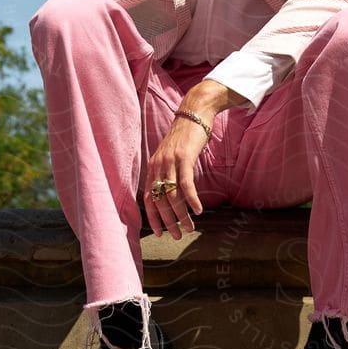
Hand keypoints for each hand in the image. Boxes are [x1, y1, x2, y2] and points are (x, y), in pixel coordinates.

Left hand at [144, 110, 208, 239]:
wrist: (194, 113)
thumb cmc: (186, 137)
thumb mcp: (172, 156)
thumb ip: (169, 173)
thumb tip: (173, 196)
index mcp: (153, 167)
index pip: (148, 198)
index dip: (153, 218)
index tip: (160, 233)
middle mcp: (158, 165)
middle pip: (160, 201)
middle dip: (169, 222)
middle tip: (178, 235)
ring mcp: (170, 161)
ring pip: (172, 195)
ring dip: (182, 215)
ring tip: (190, 228)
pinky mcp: (184, 157)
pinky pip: (186, 183)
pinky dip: (191, 199)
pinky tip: (198, 210)